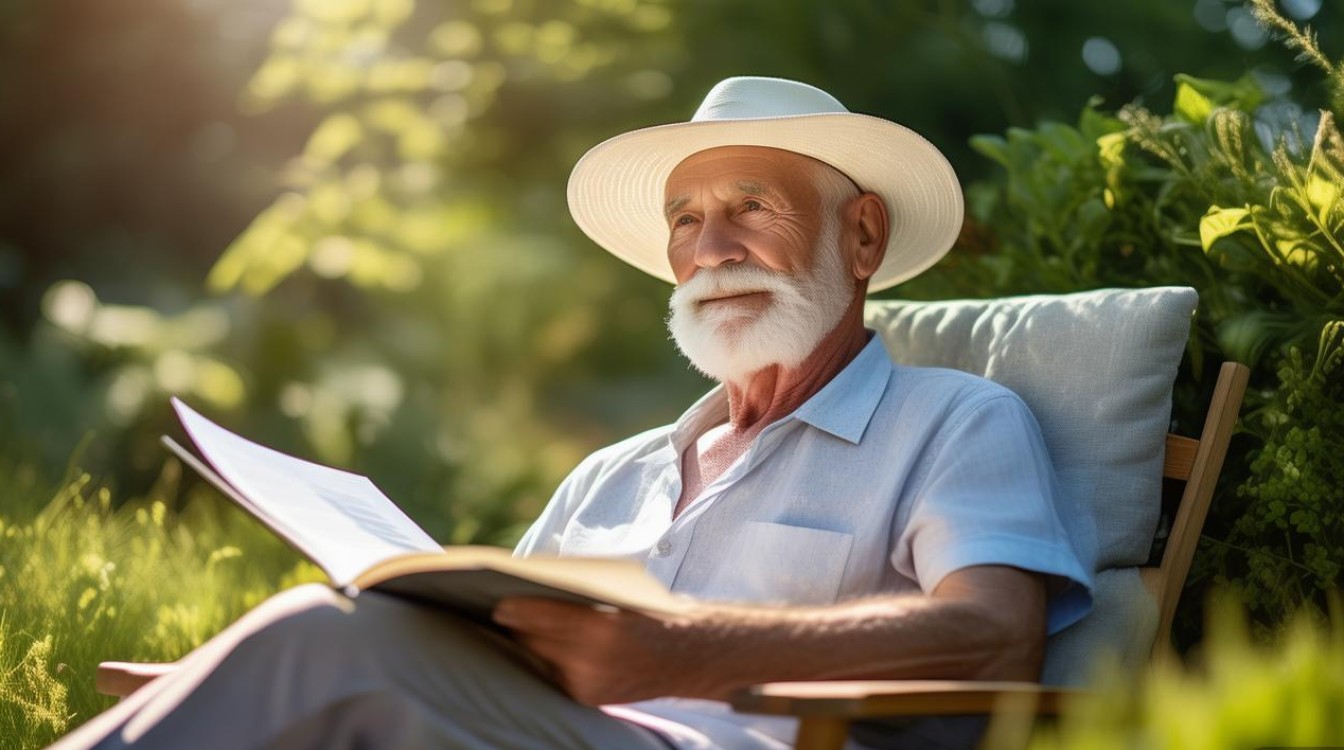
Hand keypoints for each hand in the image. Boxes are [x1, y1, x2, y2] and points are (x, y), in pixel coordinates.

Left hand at [492, 597, 707, 704]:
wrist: (692, 655)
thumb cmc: (653, 612)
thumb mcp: (617, 592)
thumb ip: (577, 594)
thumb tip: (534, 587)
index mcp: (600, 628)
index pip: (540, 617)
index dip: (514, 609)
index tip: (497, 603)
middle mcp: (591, 661)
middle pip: (535, 641)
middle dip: (517, 626)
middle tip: (497, 611)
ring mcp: (589, 684)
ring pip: (541, 660)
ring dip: (529, 644)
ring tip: (511, 628)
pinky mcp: (589, 698)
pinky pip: (555, 675)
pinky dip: (547, 659)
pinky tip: (536, 647)